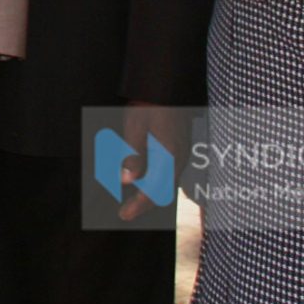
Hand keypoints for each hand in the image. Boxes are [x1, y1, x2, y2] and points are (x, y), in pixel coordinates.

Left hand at [114, 100, 186, 223]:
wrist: (164, 87)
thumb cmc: (149, 105)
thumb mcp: (135, 128)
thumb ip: (133, 155)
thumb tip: (127, 181)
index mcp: (168, 156)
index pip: (154, 190)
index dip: (138, 205)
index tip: (124, 215)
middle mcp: (178, 159)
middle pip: (162, 191)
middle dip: (143, 204)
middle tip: (125, 212)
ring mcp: (179, 155)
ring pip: (164, 183)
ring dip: (148, 193)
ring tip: (130, 200)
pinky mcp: (176, 149)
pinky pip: (166, 172)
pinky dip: (153, 181)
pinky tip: (140, 181)